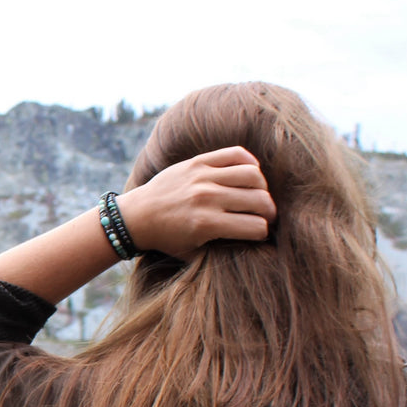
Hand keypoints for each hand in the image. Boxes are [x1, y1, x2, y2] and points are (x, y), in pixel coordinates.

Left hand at [116, 146, 276, 258]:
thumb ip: (224, 249)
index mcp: (207, 224)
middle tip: (266, 216)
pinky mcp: (197, 161)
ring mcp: (202, 177)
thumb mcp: (193, 252)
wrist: (138, 216)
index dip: (263, 232)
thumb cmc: (168, 238)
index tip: (260, 233)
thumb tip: (256, 244)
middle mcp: (207, 198)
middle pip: (259, 200)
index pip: (256, 226)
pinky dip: (249, 162)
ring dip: (262, 188)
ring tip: (257, 195)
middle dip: (269, 212)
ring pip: (253, 175)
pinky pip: (236, 154)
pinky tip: (249, 174)